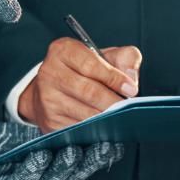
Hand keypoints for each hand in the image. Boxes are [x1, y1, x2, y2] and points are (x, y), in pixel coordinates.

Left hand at [0, 122, 122, 179]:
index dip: (94, 159)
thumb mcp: (19, 142)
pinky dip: (33, 170)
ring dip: (63, 168)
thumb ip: (45, 139)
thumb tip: (77, 125)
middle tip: (105, 145)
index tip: (113, 141)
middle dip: (87, 163)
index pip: (73, 172)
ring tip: (77, 149)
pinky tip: (42, 154)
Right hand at [18, 39, 140, 131]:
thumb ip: (125, 58)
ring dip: (106, 117)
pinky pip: (79, 127)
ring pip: (84, 112)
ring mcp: (48, 98)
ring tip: (119, 115)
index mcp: (63, 50)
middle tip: (127, 106)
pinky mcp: (51, 119)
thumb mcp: (105, 56)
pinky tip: (105, 125)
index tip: (131, 89)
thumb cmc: (84, 71)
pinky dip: (96, 128)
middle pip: (88, 91)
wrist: (53, 89)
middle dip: (112, 101)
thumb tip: (131, 77)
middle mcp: (50, 72)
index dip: (114, 78)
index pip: (91, 65)